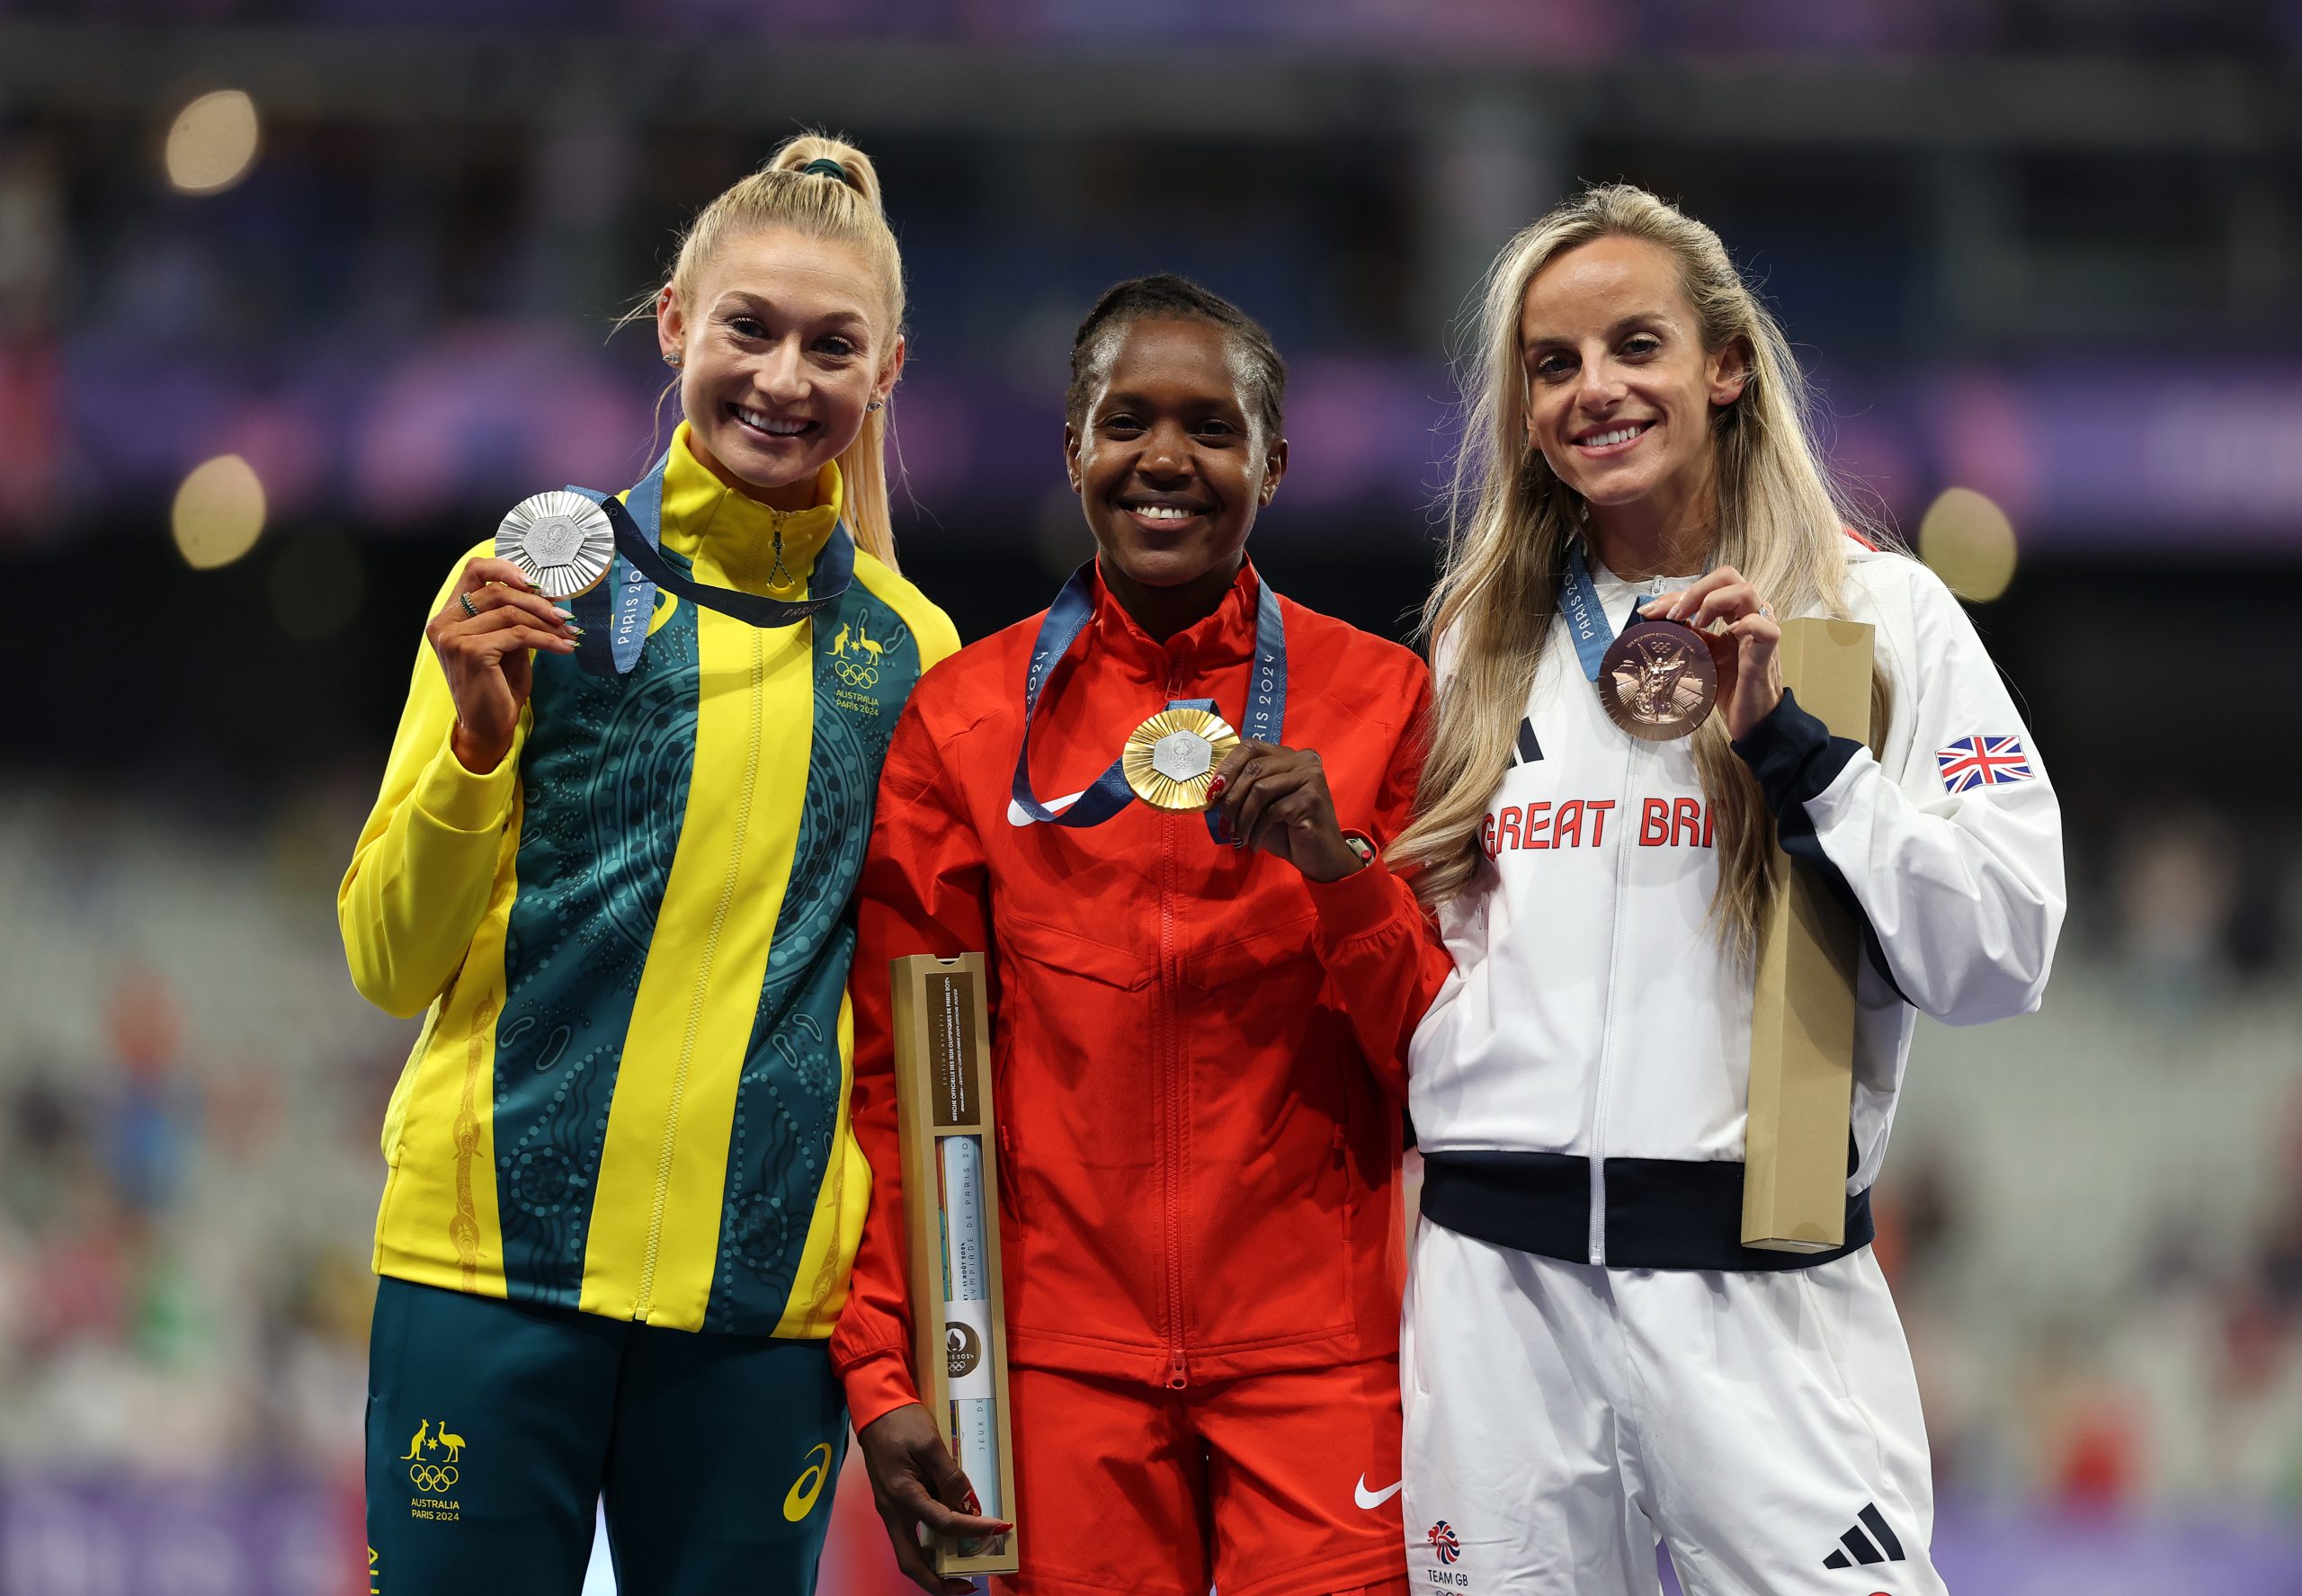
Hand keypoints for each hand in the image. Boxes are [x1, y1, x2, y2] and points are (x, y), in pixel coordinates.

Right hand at [423, 557, 580, 771]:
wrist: (487, 727)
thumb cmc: (497, 687)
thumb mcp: (505, 644)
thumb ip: (513, 617)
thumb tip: (546, 594)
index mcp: (448, 615)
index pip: (474, 571)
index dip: (507, 569)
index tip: (539, 584)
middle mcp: (444, 622)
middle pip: (498, 590)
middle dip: (538, 601)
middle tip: (565, 614)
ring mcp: (453, 636)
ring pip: (511, 612)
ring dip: (547, 621)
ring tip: (569, 632)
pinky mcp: (471, 651)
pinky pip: (518, 635)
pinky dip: (547, 639)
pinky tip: (564, 647)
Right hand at [855, 1403, 1011, 1594]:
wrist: (875, 1408)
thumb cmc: (901, 1421)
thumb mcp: (930, 1443)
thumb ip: (950, 1476)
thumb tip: (970, 1504)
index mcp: (902, 1496)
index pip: (945, 1523)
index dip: (974, 1528)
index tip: (1000, 1527)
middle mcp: (893, 1511)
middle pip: (911, 1563)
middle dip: (938, 1583)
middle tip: (968, 1586)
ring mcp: (891, 1509)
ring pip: (909, 1554)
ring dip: (933, 1569)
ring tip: (961, 1573)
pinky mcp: (894, 1503)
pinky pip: (912, 1535)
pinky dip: (930, 1546)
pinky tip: (949, 1542)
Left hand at [1206, 740, 1362, 881]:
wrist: (1319, 857)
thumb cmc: (1287, 831)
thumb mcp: (1260, 806)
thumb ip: (1242, 791)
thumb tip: (1212, 788)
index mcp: (1289, 755)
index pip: (1251, 746)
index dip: (1228, 766)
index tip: (1213, 791)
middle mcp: (1303, 759)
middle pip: (1253, 768)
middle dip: (1232, 799)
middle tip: (1224, 823)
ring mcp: (1310, 776)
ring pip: (1260, 788)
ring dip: (1243, 817)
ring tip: (1238, 836)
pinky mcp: (1312, 798)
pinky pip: (1272, 810)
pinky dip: (1257, 829)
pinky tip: (1255, 842)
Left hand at [1641, 565, 1780, 740]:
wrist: (1750, 716)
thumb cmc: (1729, 684)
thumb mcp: (1701, 653)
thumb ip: (1688, 633)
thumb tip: (1656, 618)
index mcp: (1734, 612)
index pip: (1708, 587)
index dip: (1676, 595)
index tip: (1650, 611)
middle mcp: (1750, 614)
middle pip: (1728, 576)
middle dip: (1695, 589)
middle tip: (1674, 614)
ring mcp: (1762, 629)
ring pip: (1746, 591)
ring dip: (1712, 601)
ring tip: (1696, 623)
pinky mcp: (1768, 650)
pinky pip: (1763, 626)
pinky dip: (1743, 624)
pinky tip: (1726, 635)